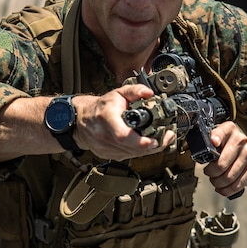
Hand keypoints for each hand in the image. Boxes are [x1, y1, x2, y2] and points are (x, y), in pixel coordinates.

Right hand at [0, 85, 174, 165]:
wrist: (79, 120)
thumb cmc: (100, 107)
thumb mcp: (116, 94)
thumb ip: (134, 91)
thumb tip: (149, 93)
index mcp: (106, 120)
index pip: (123, 136)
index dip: (140, 141)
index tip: (155, 141)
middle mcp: (104, 137)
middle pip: (132, 148)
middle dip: (153, 145)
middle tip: (167, 137)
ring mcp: (105, 148)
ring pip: (132, 154)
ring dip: (149, 149)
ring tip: (162, 139)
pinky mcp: (107, 155)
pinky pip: (128, 156)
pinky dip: (140, 151)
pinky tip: (148, 144)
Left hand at [203, 122, 246, 198]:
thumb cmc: (231, 149)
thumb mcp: (219, 142)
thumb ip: (209, 146)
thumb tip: (200, 156)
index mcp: (229, 130)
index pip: (221, 132)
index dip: (216, 138)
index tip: (213, 142)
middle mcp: (241, 140)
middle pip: (221, 164)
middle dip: (211, 173)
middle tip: (210, 173)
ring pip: (228, 177)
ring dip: (218, 183)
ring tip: (216, 181)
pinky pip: (236, 186)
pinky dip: (226, 190)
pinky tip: (223, 187)